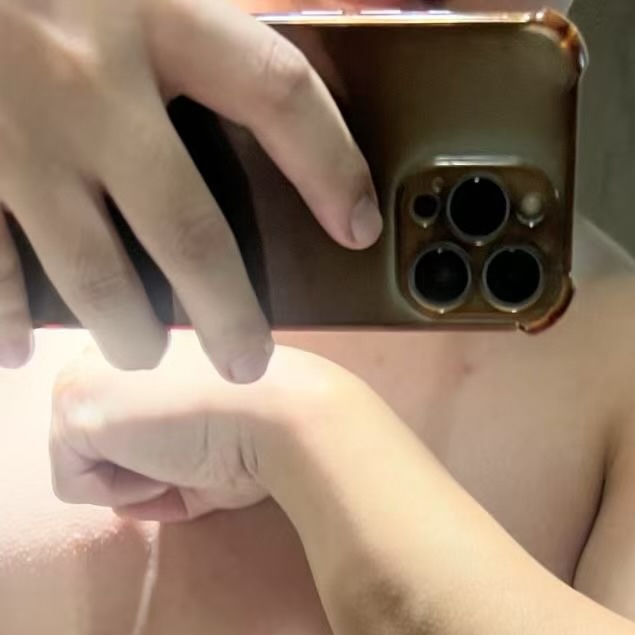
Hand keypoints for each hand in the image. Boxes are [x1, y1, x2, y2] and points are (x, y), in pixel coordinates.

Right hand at [0, 0, 381, 377]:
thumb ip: (175, 2)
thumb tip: (236, 59)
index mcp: (149, 9)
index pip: (278, 94)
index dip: (332, 167)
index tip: (360, 223)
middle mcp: (91, 85)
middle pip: (190, 231)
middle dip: (228, 312)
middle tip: (248, 359)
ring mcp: (14, 136)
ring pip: (94, 273)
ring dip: (128, 330)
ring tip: (144, 349)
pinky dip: (1, 315)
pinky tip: (17, 347)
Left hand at [49, 334, 341, 521]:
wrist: (285, 415)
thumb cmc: (266, 426)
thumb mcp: (208, 442)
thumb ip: (163, 463)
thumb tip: (126, 506)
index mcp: (141, 345)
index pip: (125, 421)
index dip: (160, 456)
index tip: (205, 450)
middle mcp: (104, 350)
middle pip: (96, 442)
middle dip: (138, 467)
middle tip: (192, 457)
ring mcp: (81, 377)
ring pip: (80, 463)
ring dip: (132, 480)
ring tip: (182, 457)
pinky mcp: (73, 411)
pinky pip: (73, 485)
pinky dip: (123, 493)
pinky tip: (167, 462)